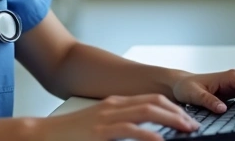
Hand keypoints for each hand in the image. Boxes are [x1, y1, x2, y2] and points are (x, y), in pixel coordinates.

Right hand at [35, 93, 198, 140]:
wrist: (40, 134)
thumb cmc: (67, 135)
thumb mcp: (96, 127)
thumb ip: (117, 128)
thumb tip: (140, 135)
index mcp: (113, 104)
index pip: (150, 99)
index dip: (172, 107)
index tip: (186, 117)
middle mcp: (113, 106)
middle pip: (155, 102)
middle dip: (178, 112)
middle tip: (193, 123)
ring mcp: (107, 117)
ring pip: (148, 111)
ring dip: (172, 119)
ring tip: (187, 129)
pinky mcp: (100, 131)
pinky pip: (132, 130)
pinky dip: (151, 135)